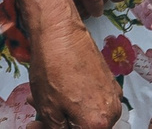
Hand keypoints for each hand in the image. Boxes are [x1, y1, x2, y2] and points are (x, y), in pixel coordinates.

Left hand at [19, 13, 124, 128]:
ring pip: (88, 115)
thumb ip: (55, 128)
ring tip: (42, 99)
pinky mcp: (110, 83)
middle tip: (38, 112)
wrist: (60, 32)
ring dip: (66, 112)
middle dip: (61, 122)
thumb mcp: (47, 109)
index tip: (38, 125)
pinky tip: (57, 90)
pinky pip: (94, 100)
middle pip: (85, 127)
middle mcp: (112, 113)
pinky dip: (76, 100)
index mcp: (98, 125)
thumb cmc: (52, 68)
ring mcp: (113, 97)